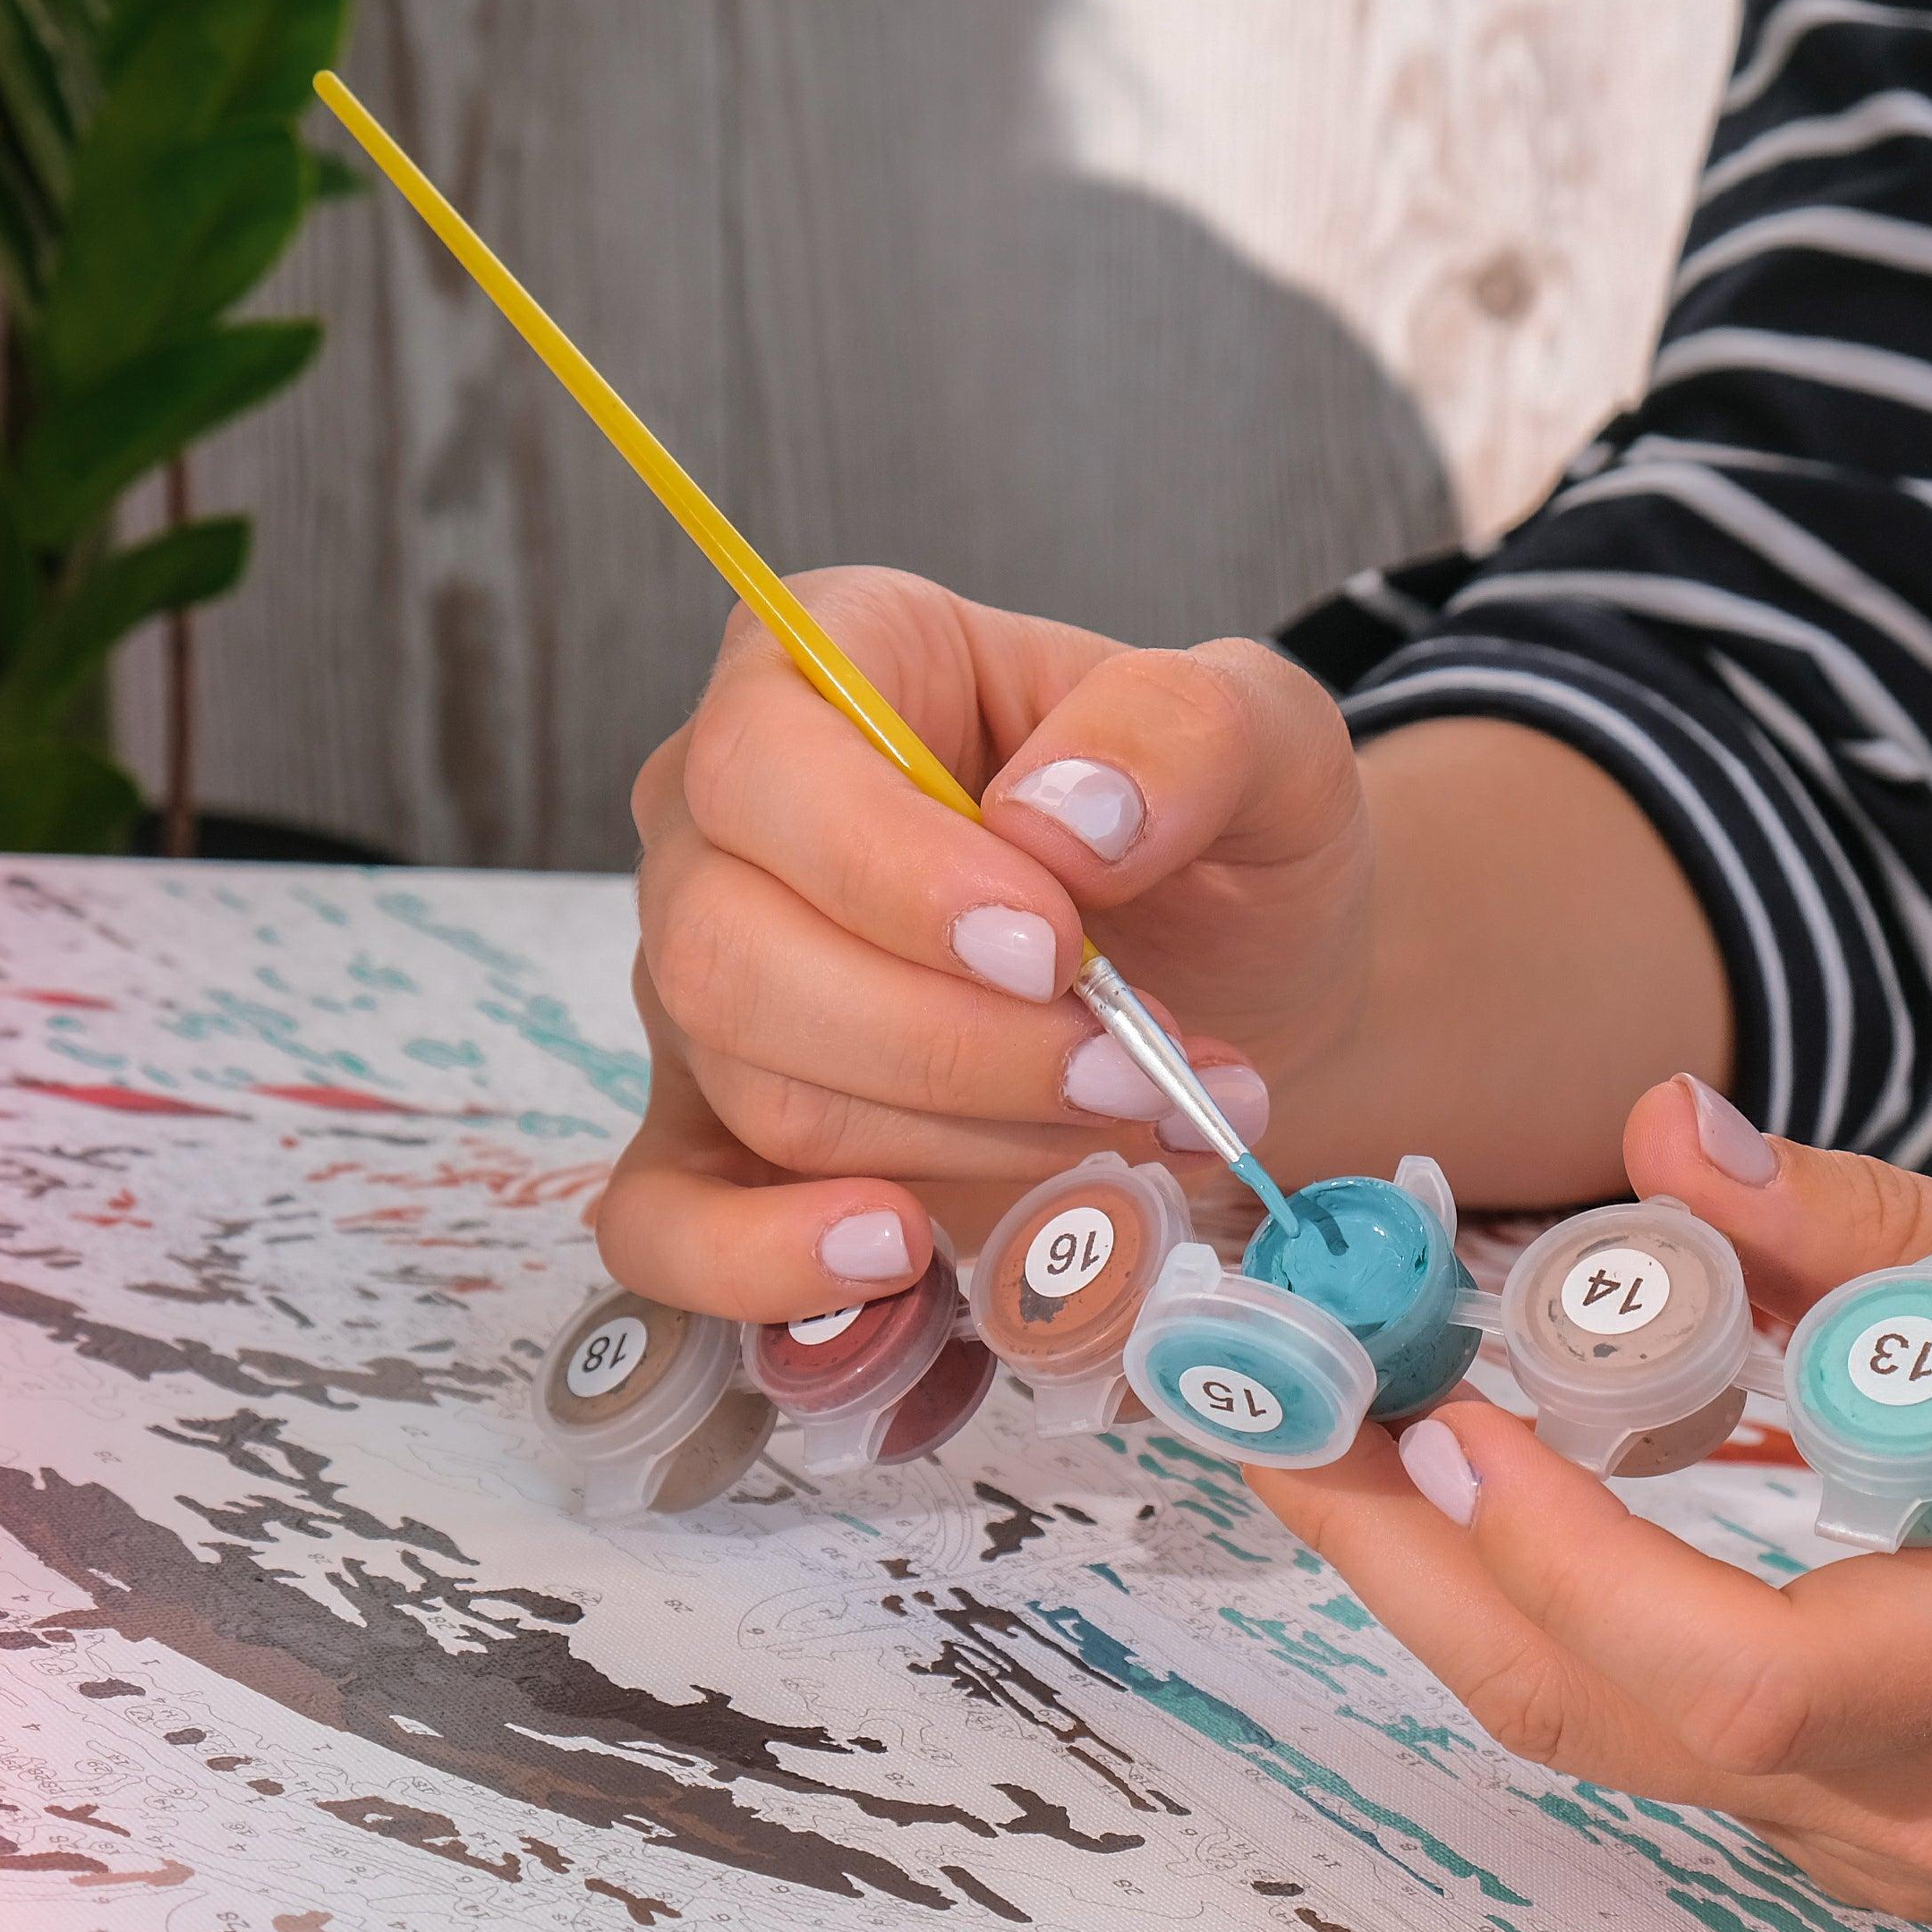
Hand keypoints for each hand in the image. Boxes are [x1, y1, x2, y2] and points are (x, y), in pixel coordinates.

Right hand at [594, 569, 1374, 1319]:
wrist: (1242, 986)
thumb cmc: (1221, 843)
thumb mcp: (1268, 742)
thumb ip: (1184, 733)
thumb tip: (1061, 822)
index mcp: (833, 669)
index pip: (764, 758)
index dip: (888, 869)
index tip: (1054, 949)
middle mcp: (728, 823)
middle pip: (728, 947)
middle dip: (946, 1042)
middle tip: (1127, 1069)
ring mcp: (707, 987)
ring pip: (755, 1087)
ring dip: (956, 1137)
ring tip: (1126, 1122)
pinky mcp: (725, 1134)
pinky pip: (664, 1220)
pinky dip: (764, 1262)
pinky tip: (898, 1252)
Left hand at [1253, 1080, 1931, 1915]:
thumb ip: (1890, 1233)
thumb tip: (1664, 1136)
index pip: (1748, 1673)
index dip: (1569, 1559)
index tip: (1448, 1418)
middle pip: (1609, 1725)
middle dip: (1403, 1562)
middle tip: (1268, 1396)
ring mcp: (1914, 1859)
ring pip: (1612, 1744)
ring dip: (1454, 1583)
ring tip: (1340, 1415)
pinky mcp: (1882, 1853)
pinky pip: (1671, 1744)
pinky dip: (1559, 1612)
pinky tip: (1500, 1483)